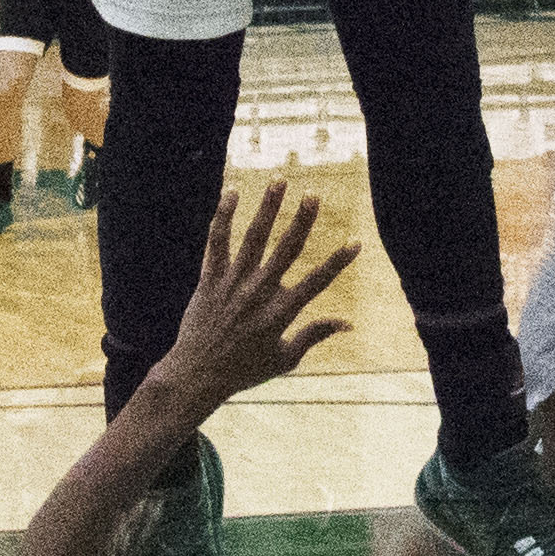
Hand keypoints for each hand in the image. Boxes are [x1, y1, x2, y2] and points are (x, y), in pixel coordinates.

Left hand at [146, 183, 354, 415]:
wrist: (198, 375)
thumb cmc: (244, 370)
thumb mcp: (286, 359)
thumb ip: (315, 335)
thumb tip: (348, 324)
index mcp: (281, 314)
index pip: (316, 282)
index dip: (338, 262)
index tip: (356, 242)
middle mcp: (259, 294)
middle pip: (286, 250)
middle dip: (302, 220)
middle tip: (313, 195)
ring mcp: (233, 284)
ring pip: (254, 238)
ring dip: (268, 208)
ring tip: (280, 180)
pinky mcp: (210, 279)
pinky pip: (217, 242)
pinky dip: (224, 216)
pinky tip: (232, 192)